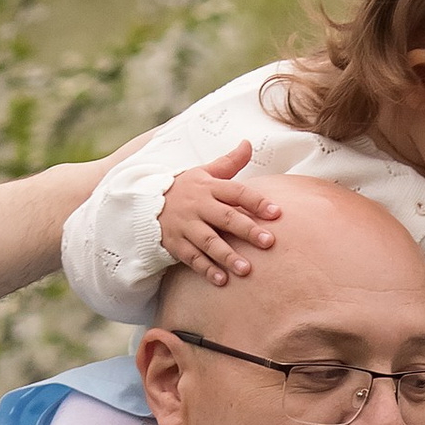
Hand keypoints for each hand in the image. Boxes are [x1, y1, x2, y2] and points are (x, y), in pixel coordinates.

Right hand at [158, 142, 281, 284]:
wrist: (148, 203)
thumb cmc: (186, 188)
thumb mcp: (205, 172)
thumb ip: (230, 162)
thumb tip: (249, 143)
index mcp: (209, 187)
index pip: (236, 192)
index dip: (256, 201)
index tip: (276, 212)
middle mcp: (199, 206)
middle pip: (226, 218)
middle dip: (247, 230)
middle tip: (269, 242)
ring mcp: (186, 226)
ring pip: (209, 241)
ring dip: (227, 256)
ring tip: (246, 269)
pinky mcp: (176, 243)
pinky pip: (192, 258)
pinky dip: (206, 269)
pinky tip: (222, 281)